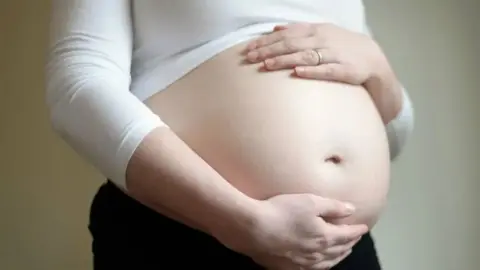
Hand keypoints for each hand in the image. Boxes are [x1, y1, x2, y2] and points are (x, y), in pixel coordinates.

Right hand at [220, 193, 367, 269]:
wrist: (253, 229)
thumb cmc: (282, 211)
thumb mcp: (310, 202)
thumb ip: (333, 207)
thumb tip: (352, 210)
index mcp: (324, 236)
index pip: (346, 235)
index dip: (356, 230)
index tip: (364, 227)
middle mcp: (316, 253)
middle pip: (338, 250)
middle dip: (349, 244)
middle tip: (355, 239)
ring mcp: (302, 262)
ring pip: (326, 263)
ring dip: (337, 257)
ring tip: (342, 253)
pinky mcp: (287, 267)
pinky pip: (311, 269)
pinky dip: (321, 266)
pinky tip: (319, 263)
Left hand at [244, 23, 402, 122]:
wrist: (372, 58)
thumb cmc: (341, 46)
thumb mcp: (320, 32)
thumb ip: (297, 30)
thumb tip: (275, 29)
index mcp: (315, 31)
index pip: (286, 34)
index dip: (266, 41)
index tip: (249, 48)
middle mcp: (321, 40)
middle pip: (291, 45)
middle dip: (269, 51)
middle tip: (250, 58)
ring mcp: (332, 54)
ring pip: (304, 56)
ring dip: (284, 60)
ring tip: (266, 65)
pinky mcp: (342, 70)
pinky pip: (324, 70)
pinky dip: (310, 71)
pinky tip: (296, 73)